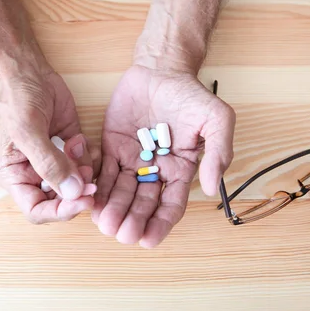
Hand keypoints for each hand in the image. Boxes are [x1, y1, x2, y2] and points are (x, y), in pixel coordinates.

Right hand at [0, 68, 98, 223]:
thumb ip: (49, 164)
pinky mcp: (69, 148)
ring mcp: (54, 161)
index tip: (81, 200)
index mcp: (15, 177)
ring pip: (76, 184)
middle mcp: (34, 174)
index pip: (37, 210)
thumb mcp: (29, 132)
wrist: (28, 71)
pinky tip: (82, 141)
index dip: (59, 212)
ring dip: (83, 172)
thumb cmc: (17, 99)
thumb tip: (72, 193)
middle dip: (77, 191)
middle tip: (90, 179)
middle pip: (60, 201)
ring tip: (78, 148)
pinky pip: (85, 165)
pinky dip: (89, 158)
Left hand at [92, 66, 234, 247]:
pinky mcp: (112, 147)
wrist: (161, 70)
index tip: (149, 240)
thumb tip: (210, 188)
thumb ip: (218, 152)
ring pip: (122, 192)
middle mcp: (155, 170)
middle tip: (122, 234)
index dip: (160, 224)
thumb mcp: (216, 119)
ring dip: (113, 209)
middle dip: (133, 220)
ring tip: (105, 224)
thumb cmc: (190, 95)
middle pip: (143, 203)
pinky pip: (104, 171)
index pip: (170, 205)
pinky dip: (98, 186)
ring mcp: (132, 160)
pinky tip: (91, 200)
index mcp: (180, 169)